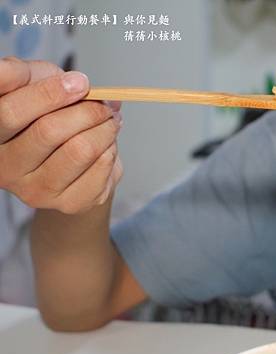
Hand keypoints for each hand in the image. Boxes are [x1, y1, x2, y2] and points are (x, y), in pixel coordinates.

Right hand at [0, 56, 122, 214]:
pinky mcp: (67, 203)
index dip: (47, 93)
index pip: (9, 112)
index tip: (79, 82)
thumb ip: (26, 75)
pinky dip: (111, 149)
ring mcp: (34, 191)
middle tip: (105, 102)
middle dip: (88, 110)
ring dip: (105, 128)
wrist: (70, 162)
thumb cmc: (48, 113)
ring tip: (110, 120)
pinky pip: (101, 168)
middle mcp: (4, 167)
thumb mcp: (31, 85)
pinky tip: (107, 145)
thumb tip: (47, 77)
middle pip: (49, 131)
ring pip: (80, 150)